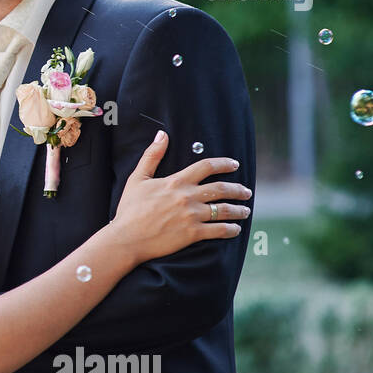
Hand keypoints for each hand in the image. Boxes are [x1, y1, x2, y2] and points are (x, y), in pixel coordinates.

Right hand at [113, 130, 251, 262]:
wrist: (126, 238)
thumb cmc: (129, 209)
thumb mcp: (137, 178)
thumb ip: (151, 156)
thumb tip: (162, 134)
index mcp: (176, 181)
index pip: (207, 166)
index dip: (224, 164)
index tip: (234, 164)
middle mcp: (188, 197)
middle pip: (221, 188)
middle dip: (238, 189)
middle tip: (246, 191)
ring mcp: (192, 216)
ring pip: (224, 209)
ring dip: (238, 210)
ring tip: (245, 211)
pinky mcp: (193, 234)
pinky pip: (219, 230)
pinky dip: (230, 229)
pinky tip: (235, 229)